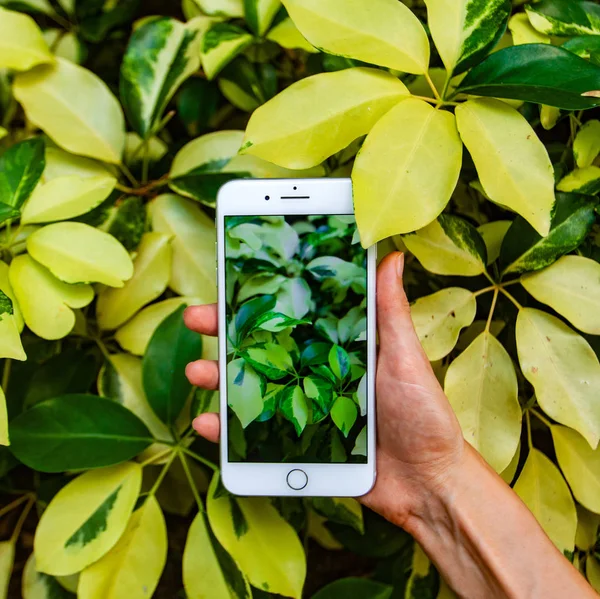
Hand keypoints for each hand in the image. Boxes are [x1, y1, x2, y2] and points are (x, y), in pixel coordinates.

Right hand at [184, 252, 465, 526]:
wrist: (426, 483)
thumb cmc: (423, 414)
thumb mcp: (405, 357)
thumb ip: (391, 311)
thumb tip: (391, 255)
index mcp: (336, 346)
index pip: (292, 315)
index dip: (261, 297)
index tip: (231, 276)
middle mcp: (313, 372)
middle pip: (261, 347)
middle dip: (225, 331)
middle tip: (197, 318)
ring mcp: (301, 408)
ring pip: (250, 385)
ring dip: (218, 376)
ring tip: (197, 370)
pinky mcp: (296, 443)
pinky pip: (253, 433)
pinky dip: (226, 429)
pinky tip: (206, 422)